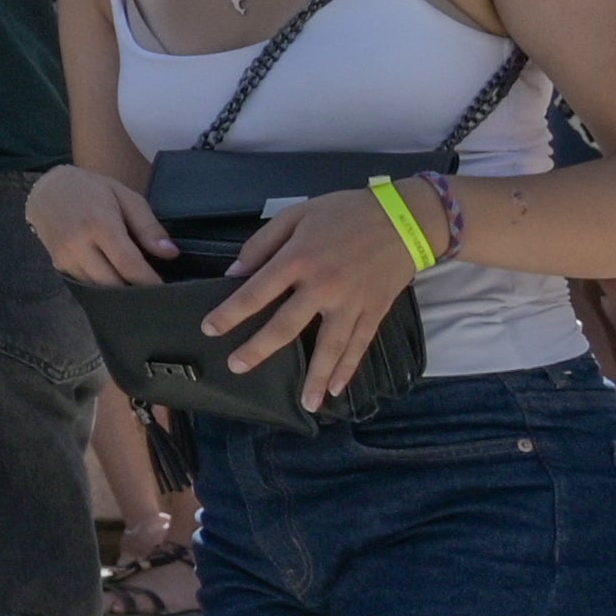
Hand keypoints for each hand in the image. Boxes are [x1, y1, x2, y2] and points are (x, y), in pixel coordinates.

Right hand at [26, 162, 170, 291]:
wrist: (47, 188)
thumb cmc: (91, 189)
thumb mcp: (126, 198)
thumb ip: (148, 227)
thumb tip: (170, 253)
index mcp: (99, 225)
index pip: (128, 265)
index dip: (149, 281)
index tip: (166, 288)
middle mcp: (78, 245)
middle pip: (113, 283)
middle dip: (134, 289)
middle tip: (152, 286)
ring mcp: (64, 257)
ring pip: (98, 288)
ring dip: (117, 288)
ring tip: (133, 280)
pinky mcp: (57, 265)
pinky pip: (86, 283)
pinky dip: (101, 283)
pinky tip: (112, 273)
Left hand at [214, 182, 426, 408]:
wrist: (406, 218)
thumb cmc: (345, 212)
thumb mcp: (297, 214)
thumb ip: (262, 243)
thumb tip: (235, 274)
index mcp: (298, 259)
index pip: (256, 293)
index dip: (230, 313)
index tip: (210, 329)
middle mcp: (323, 286)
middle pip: (285, 326)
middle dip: (258, 350)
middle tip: (236, 367)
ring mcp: (351, 303)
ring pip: (328, 347)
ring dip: (314, 376)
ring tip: (304, 403)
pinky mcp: (374, 311)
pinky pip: (359, 345)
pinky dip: (347, 369)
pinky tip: (336, 388)